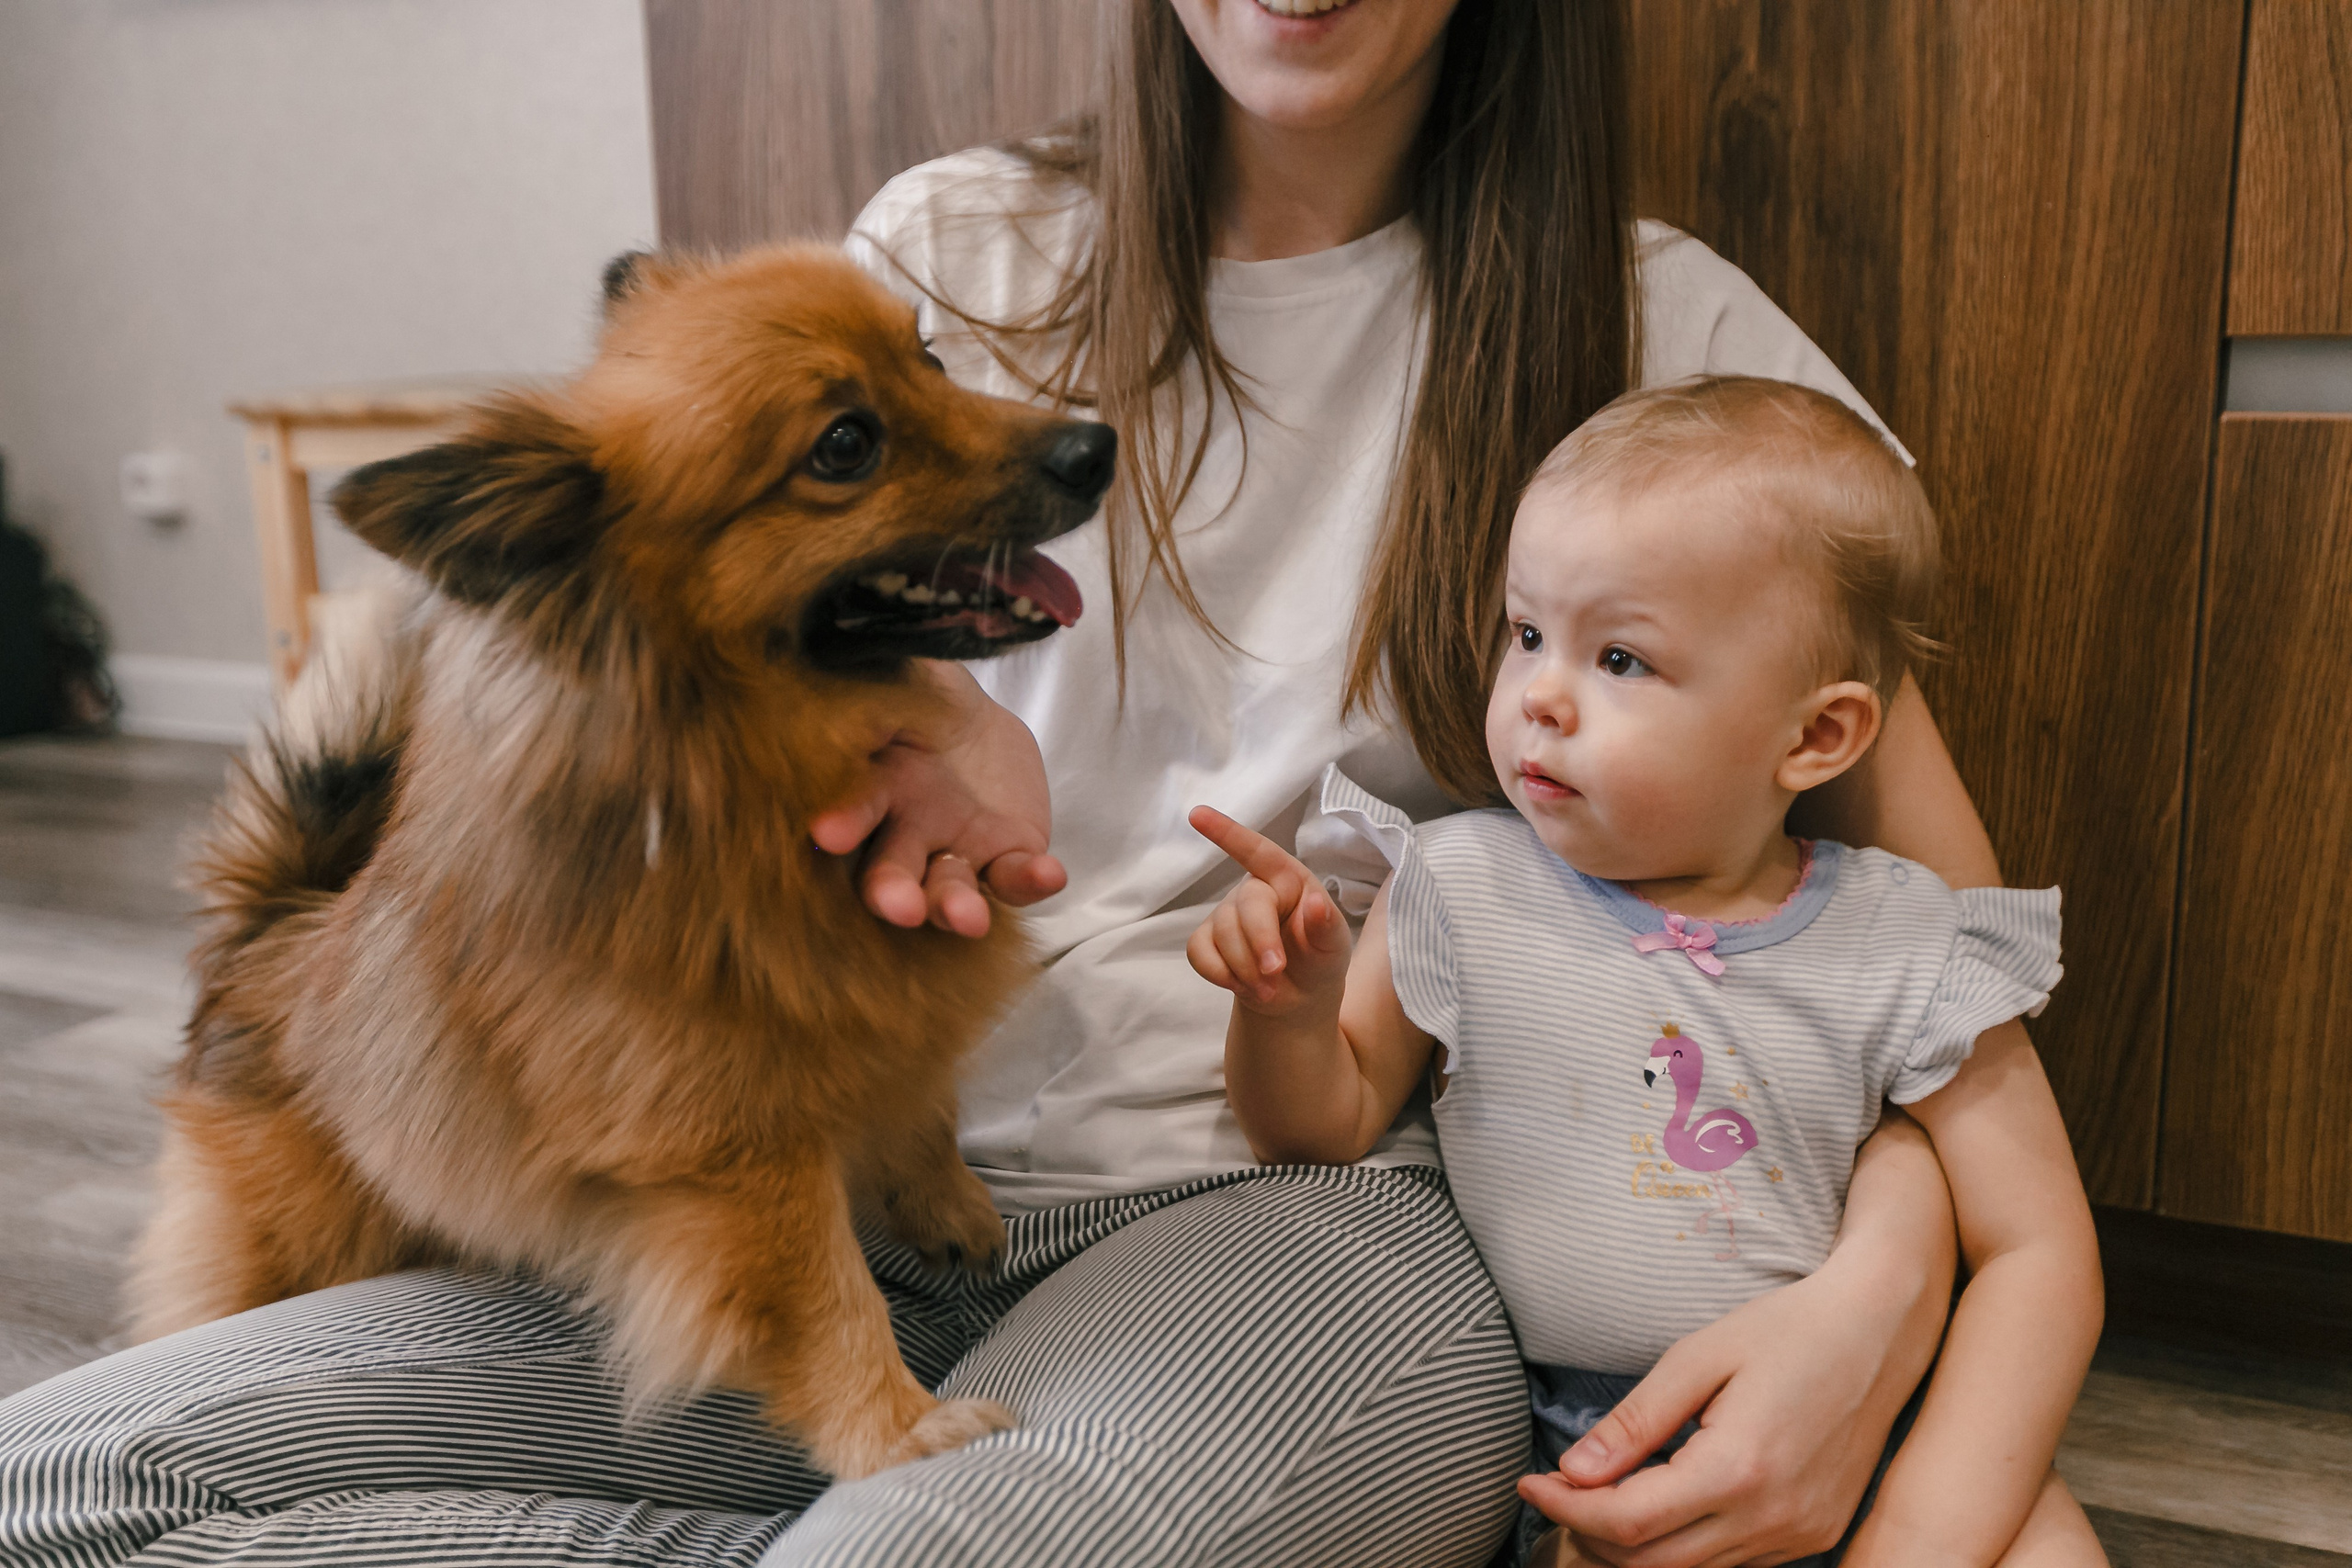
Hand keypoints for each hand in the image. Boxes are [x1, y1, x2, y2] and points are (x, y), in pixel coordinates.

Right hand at [809, 663, 1064, 937]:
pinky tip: (1048, 873)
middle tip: (897, 906)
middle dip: (892, 891)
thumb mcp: (890, 678)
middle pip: (891, 872)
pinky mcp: (1005, 857)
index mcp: (867, 787)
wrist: (969, 721)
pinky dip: (1031, 881)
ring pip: (950, 889)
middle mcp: (903, 833)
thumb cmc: (913, 699)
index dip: (841, 820)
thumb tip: (835, 655)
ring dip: (955, 905)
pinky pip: (1015, 877)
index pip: (849, 809)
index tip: (829, 832)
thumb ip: (866, 681)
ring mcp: (955, 851)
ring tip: (968, 918)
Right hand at [1184, 806, 1351, 1014]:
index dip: (1228, 833)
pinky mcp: (1207, 940)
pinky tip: (1240, 985)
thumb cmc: (1319, 959)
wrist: (1298, 998)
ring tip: (1268, 989)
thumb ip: (1327, 926)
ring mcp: (1226, 914)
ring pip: (1222, 933)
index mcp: (1288, 879)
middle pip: (1245, 906)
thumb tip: (1317, 903)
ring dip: (1245, 968)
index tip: (1198, 815)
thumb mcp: (1334, 946)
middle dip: (1259, 942)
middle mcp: (1255, 890)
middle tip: (1275, 973)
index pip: (1259, 851)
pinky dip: (1220, 974)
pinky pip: (1199, 952)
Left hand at [1519, 1246, 1946, 1566]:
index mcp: (1739, 1468)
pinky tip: (1662, 1501)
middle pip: (1652, 1565)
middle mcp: (1773, 1517)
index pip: (1627, 1523)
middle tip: (1556, 1491)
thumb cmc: (1787, 1329)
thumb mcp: (1698, 1357)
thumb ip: (1633, 1423)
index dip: (1566, 1510)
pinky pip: (1731, 1565)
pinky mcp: (1815, 1534)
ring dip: (1634, 1548)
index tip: (1531, 1482)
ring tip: (1598, 1498)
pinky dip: (1683, 1546)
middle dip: (1589, 1538)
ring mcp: (1800, 1534)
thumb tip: (1574, 1472)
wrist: (1881, 1331)